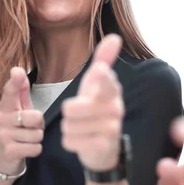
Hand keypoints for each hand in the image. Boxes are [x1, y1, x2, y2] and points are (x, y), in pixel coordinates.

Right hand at [0, 67, 43, 174]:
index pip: (10, 91)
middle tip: (31, 128)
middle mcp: (1, 119)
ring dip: (37, 139)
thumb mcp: (19, 108)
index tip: (17, 72)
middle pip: (35, 117)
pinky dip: (35, 150)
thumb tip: (18, 69)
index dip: (15, 81)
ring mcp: (3, 135)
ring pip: (37, 134)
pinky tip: (26, 149)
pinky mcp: (9, 151)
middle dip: (39, 125)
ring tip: (27, 139)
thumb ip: (21, 89)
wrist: (4, 157)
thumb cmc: (16, 128)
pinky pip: (35, 148)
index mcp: (6, 106)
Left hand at [61, 34, 123, 170]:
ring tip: (81, 128)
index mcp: (112, 90)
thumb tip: (115, 37)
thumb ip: (104, 60)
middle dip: (68, 114)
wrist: (104, 146)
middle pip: (71, 108)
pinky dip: (70, 142)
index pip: (106, 79)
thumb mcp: (97, 83)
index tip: (97, 71)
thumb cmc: (97, 108)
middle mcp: (115, 109)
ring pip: (68, 125)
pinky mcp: (103, 147)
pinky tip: (82, 141)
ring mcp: (111, 129)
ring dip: (69, 128)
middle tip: (79, 115)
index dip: (100, 75)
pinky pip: (70, 141)